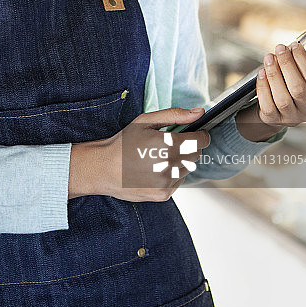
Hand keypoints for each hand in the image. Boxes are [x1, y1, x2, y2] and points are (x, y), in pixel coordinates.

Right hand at [69, 107, 209, 201]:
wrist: (104, 168)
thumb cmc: (124, 143)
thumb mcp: (146, 121)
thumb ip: (175, 115)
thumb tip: (199, 112)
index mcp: (169, 144)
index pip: (201, 141)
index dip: (200, 135)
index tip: (195, 134)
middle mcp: (171, 165)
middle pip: (195, 155)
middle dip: (187, 148)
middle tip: (168, 145)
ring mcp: (168, 182)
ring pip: (187, 169)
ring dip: (179, 162)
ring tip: (158, 158)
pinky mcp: (163, 194)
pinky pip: (178, 182)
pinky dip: (171, 175)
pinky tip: (154, 170)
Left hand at [255, 40, 305, 128]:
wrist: (279, 108)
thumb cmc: (294, 85)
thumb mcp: (305, 75)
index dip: (303, 60)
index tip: (294, 45)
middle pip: (298, 87)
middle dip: (287, 64)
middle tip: (279, 48)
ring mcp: (291, 117)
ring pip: (282, 98)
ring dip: (274, 74)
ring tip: (268, 58)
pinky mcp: (273, 120)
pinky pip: (267, 105)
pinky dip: (263, 87)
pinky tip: (261, 73)